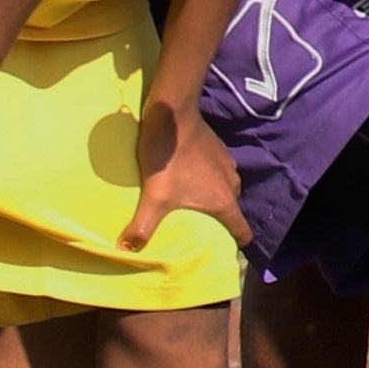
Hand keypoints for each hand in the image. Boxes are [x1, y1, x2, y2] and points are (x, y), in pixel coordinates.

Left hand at [123, 99, 238, 253]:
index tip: (226, 248)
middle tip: (199, 225)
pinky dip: (209, 179)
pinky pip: (220, 173)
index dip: (237, 242)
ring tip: (192, 201)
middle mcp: (232, 185)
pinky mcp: (220, 150)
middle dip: (220, 220)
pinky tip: (189, 176)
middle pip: (232, 211)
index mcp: (223, 201)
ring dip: (214, 197)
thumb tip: (126, 250)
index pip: (242, 230)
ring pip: (226, 190)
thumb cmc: (167, 158)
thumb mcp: (154, 196)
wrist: (172, 116)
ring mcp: (228, 165)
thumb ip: (142, 227)